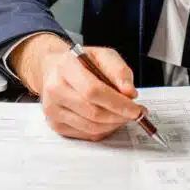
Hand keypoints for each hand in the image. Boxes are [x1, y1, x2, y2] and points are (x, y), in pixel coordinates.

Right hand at [9, 33, 141, 140]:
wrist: (56, 70)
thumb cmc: (81, 62)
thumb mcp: (103, 55)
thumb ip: (119, 71)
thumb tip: (130, 93)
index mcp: (66, 67)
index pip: (93, 91)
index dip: (118, 103)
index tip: (136, 109)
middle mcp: (55, 89)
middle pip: (93, 112)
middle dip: (120, 116)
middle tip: (136, 113)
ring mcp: (53, 109)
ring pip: (91, 127)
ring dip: (114, 124)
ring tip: (124, 115)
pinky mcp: (56, 124)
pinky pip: (87, 134)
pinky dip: (104, 129)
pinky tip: (110, 119)